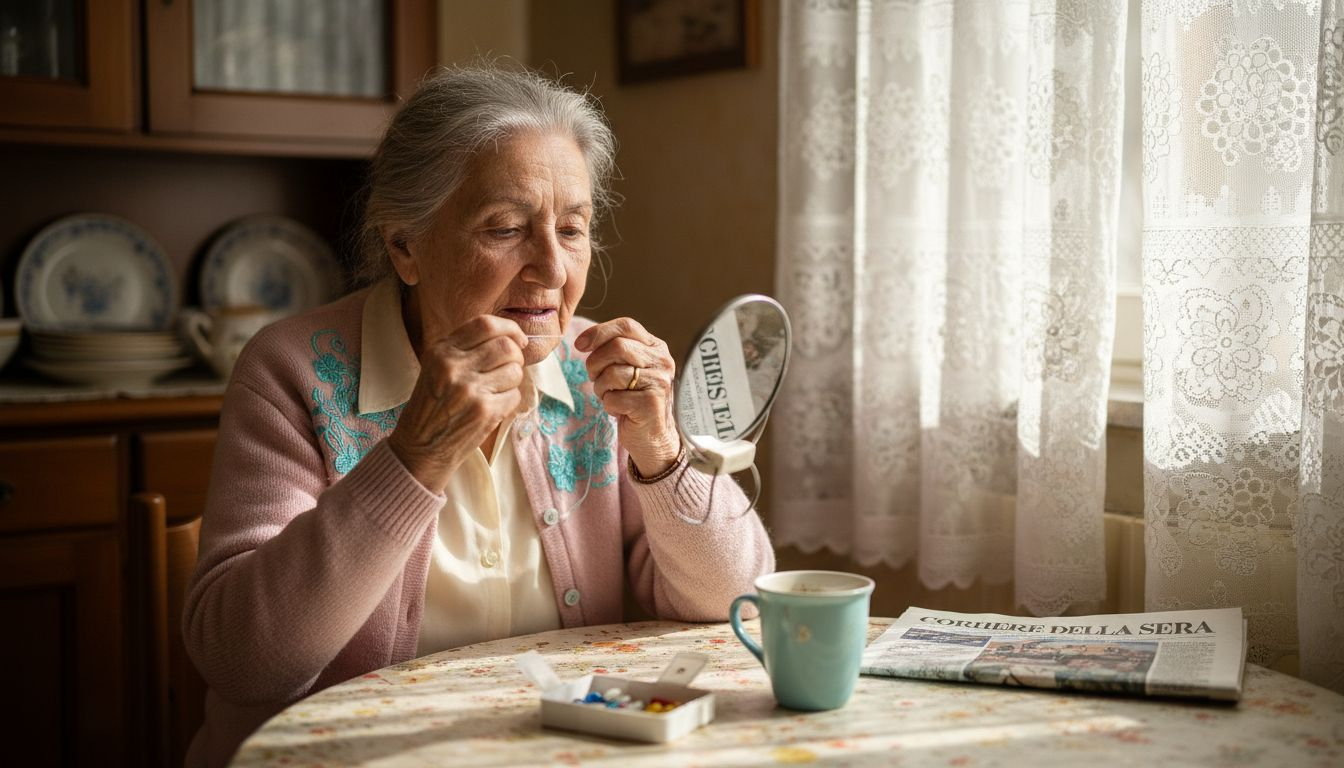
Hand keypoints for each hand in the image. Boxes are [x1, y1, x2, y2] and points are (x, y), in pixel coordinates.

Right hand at [387, 316, 526, 493]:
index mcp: (441, 351)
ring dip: (513, 380)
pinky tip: (493, 407)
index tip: (517, 339)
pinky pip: (515, 395)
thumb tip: (510, 337)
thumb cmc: (432, 406)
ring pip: (515, 371)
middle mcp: (454, 367)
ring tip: (496, 390)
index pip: (485, 324)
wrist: (420, 448)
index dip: (510, 329)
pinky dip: (510, 401)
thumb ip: (466, 348)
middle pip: (506, 346)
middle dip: (516, 357)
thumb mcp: (436, 367)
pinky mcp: (484, 412)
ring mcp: (469, 390)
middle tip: (510, 368)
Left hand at [576, 318, 680, 476]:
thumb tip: (583, 341)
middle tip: (595, 378)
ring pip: (613, 374)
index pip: (626, 325)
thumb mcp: (629, 368)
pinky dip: (609, 406)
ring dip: (601, 388)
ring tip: (611, 396)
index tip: (580, 345)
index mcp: (656, 347)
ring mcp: (659, 382)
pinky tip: (620, 410)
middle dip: (596, 363)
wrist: (653, 435)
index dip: (599, 332)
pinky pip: (614, 398)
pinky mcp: (651, 405)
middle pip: (617, 347)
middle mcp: (662, 361)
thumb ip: (615, 350)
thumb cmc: (634, 398)